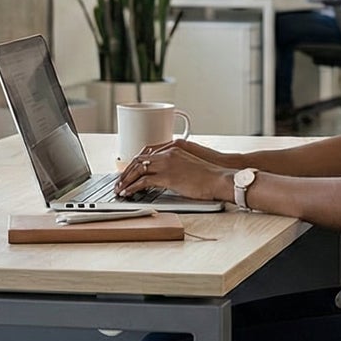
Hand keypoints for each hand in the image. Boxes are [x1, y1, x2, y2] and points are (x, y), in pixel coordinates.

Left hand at [116, 140, 232, 203]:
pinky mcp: (167, 177)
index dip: (135, 163)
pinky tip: (128, 193)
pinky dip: (132, 187)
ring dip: (126, 180)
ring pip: (138, 169)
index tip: (129, 171)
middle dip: (126, 172)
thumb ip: (177, 165)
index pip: (147, 152)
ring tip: (120, 189)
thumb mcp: (191, 164)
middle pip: (139, 159)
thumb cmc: (210, 175)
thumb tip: (166, 176)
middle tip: (120, 181)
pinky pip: (143, 181)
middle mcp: (168, 152)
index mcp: (174, 147)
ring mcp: (167, 164)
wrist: (220, 179)